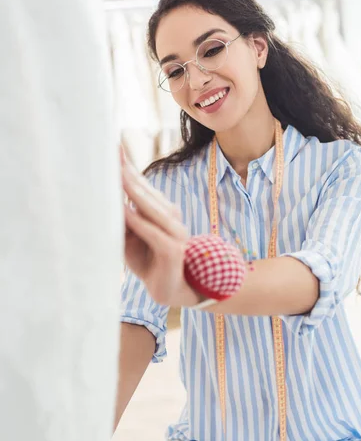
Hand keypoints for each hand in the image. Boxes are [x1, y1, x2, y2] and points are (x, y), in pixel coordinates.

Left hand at [121, 150, 199, 307]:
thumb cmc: (148, 261)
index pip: (142, 186)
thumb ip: (123, 220)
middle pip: (145, 191)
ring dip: (133, 190)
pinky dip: (138, 221)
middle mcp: (170, 216)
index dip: (128, 168)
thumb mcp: (131, 238)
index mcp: (162, 211)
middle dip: (127, 173)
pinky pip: (153, 231)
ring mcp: (175, 232)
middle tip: (111, 155)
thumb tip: (105, 200)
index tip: (113, 150)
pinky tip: (125, 211)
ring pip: (150, 207)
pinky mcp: (172, 249)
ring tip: (117, 175)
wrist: (171, 290)